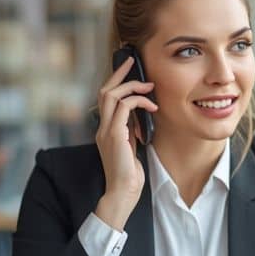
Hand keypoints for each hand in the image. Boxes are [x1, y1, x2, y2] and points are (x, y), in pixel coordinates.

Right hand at [94, 56, 157, 230]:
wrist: (122, 192)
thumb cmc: (129, 175)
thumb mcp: (132, 147)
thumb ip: (132, 131)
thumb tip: (141, 115)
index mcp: (105, 130)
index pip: (106, 98)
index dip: (116, 81)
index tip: (129, 68)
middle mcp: (102, 128)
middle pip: (104, 91)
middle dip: (120, 74)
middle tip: (134, 63)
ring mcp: (106, 131)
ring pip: (111, 95)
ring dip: (132, 86)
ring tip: (149, 87)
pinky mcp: (114, 135)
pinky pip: (124, 107)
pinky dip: (139, 102)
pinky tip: (152, 107)